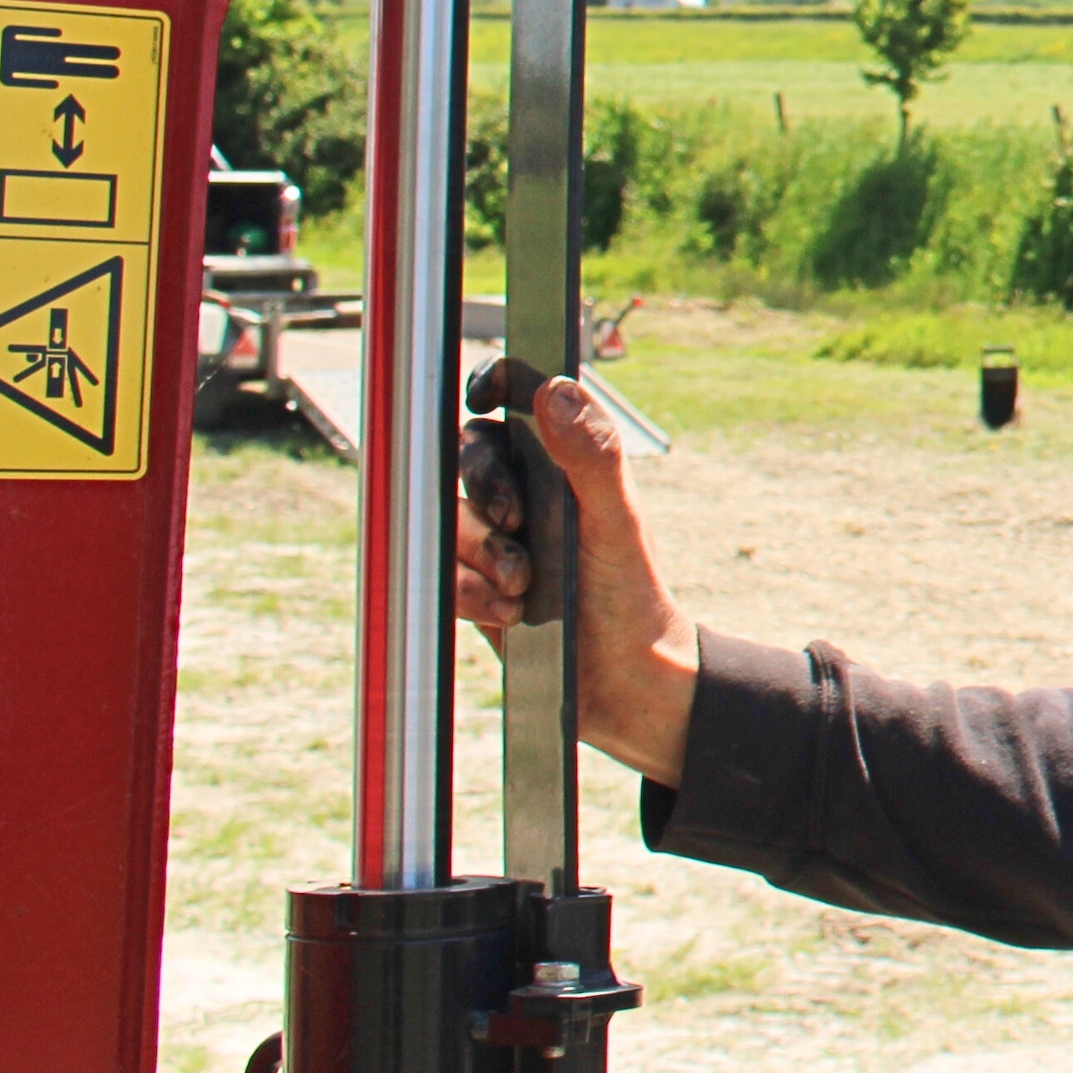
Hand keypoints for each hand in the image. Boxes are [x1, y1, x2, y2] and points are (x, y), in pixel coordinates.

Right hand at [450, 377, 704, 787]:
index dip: (492, 386)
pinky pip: (441, 572)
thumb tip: (553, 388)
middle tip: (517, 522)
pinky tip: (505, 611)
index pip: (517, 403)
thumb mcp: (616, 523)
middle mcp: (528, 494)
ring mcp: (497, 540)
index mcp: (565, 465)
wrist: (622, 685)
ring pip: (452, 519)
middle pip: (471, 457)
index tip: (482, 398)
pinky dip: (467, 589)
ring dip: (481, 550)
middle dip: (484, 486)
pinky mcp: (475, 586)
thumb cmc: (631, 597)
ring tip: (523, 584)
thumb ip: (591, 457)